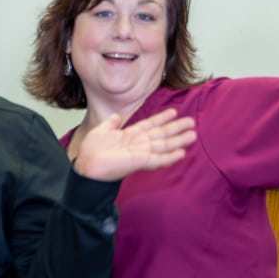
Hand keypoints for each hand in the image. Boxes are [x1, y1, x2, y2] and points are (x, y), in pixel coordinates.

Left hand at [72, 107, 195, 180]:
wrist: (86, 166)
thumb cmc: (91, 151)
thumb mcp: (101, 131)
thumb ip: (111, 123)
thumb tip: (116, 116)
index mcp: (130, 135)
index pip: (149, 124)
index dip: (161, 118)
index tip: (174, 111)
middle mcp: (138, 144)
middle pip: (161, 134)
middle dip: (176, 128)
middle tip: (191, 122)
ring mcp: (140, 153)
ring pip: (163, 145)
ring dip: (178, 141)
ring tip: (192, 135)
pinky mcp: (140, 162)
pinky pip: (158, 159)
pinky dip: (169, 157)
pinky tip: (181, 153)